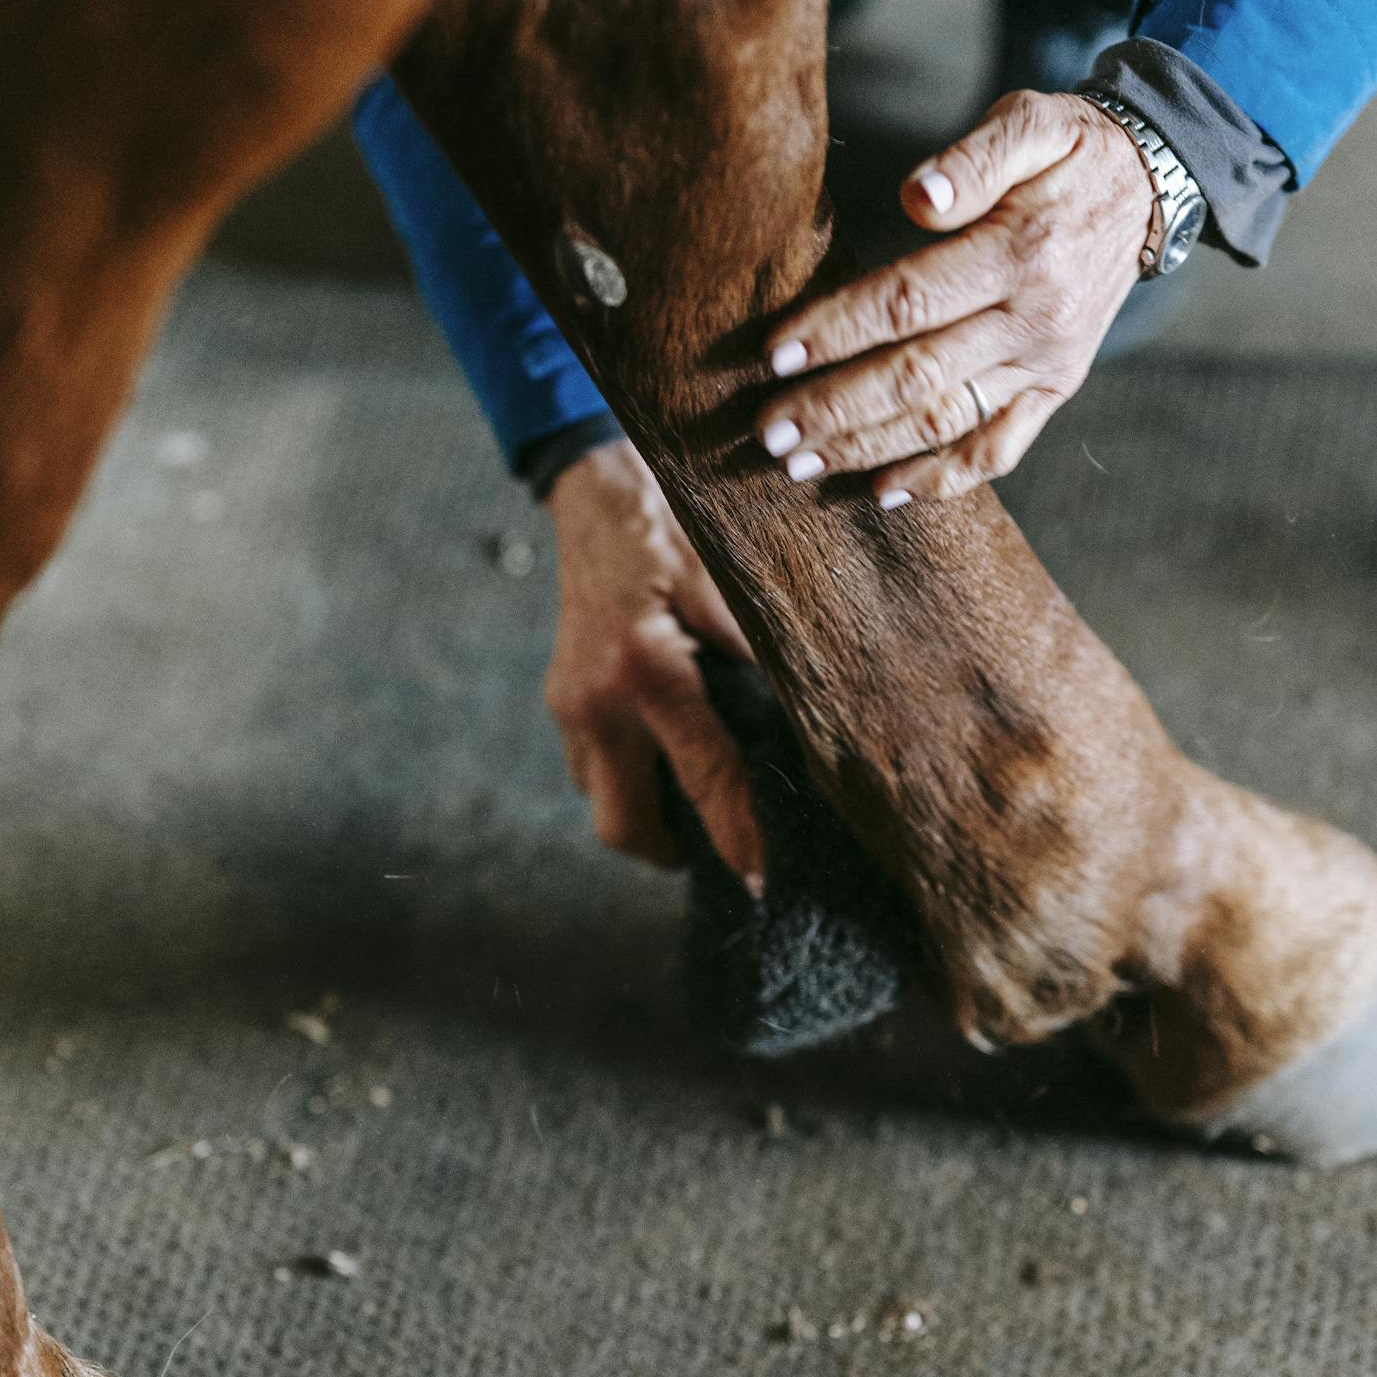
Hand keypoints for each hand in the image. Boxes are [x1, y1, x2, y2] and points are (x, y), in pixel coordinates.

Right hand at [544, 441, 764, 890]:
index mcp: (650, 670)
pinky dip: (629, 779)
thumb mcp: (731, 586)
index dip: (738, 836)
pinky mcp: (560, 701)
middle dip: (673, 852)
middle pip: (625, 826)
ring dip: (647, 816)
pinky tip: (668, 761)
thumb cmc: (677, 532)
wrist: (601, 495)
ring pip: (600, 803)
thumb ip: (764, 661)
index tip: (761, 881)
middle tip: (724, 851)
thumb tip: (816, 731)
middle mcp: (598, 700)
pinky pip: (591, 768)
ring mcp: (569, 705)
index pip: (706, 779)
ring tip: (700, 807)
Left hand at [756, 90, 1153, 505]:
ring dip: (868, 450)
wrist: (1152, 185)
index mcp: (1022, 251)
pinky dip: (941, 478)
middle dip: (835, 408)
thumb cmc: (1071, 148)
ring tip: (800, 468)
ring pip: (946, 421)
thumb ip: (974, 158)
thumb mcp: (1033, 121)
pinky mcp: (1056, 390)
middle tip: (767, 434)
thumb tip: (916, 197)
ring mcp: (1047, 364)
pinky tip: (883, 492)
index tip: (773, 354)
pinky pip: (998, 448)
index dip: (838, 329)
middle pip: (918, 376)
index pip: (910, 300)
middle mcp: (1036, 320)